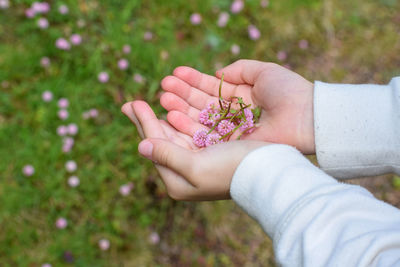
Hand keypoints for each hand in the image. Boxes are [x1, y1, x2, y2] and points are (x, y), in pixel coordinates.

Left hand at [121, 100, 267, 200]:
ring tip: (143, 104)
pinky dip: (178, 121)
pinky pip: (187, 134)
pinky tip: (170, 112)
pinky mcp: (209, 153)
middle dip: (146, 121)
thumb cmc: (232, 170)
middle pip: (160, 142)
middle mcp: (184, 174)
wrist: (268, 173)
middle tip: (129, 103)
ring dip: (160, 118)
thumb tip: (141, 146)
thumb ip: (167, 155)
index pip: (155, 147)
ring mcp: (196, 163)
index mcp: (177, 181)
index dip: (144, 123)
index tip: (133, 102)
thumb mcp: (196, 166)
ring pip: (172, 136)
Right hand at [160, 59, 314, 153]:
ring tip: (163, 99)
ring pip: (200, 120)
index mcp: (241, 96)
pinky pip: (206, 136)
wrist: (306, 117)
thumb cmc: (288, 92)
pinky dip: (189, 127)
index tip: (174, 74)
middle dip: (182, 95)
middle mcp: (233, 114)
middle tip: (163, 87)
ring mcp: (231, 131)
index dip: (193, 81)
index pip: (211, 88)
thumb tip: (217, 74)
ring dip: (181, 109)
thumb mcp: (264, 71)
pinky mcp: (231, 146)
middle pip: (202, 104)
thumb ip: (239, 69)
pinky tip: (172, 117)